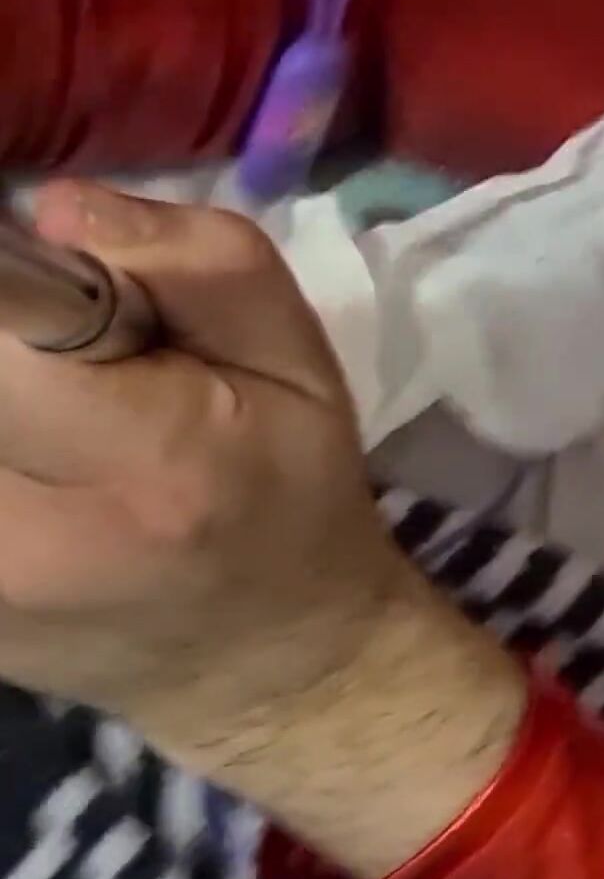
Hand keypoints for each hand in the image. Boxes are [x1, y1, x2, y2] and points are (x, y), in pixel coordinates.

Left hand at [0, 183, 524, 877]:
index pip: (5, 327)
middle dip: (6, 355)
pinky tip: (29, 471)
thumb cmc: (290, 495)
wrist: (262, 666)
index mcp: (151, 467)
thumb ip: (200, 264)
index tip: (58, 300)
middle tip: (65, 372)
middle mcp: (30, 540)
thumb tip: (55, 212)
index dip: (18, 290)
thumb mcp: (299, 363)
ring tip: (48, 427)